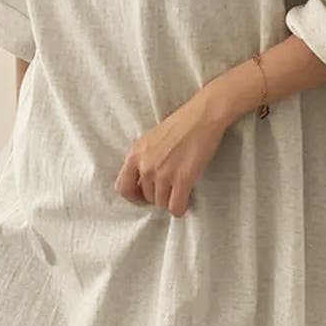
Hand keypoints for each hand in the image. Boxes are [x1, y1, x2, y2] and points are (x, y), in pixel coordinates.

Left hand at [114, 87, 230, 217]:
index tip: (142, 197)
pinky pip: (176, 207)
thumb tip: (143, 181)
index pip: (123, 188)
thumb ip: (143, 159)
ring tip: (178, 193)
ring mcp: (163, 174)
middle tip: (169, 189)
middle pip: (146, 197)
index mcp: (135, 154)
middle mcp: (146, 166)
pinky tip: (185, 203)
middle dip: (157, 196)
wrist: (201, 117)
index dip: (133, 196)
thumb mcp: (150, 139)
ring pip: (161, 203)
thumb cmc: (179, 125)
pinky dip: (180, 209)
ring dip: (170, 201)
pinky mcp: (183, 179)